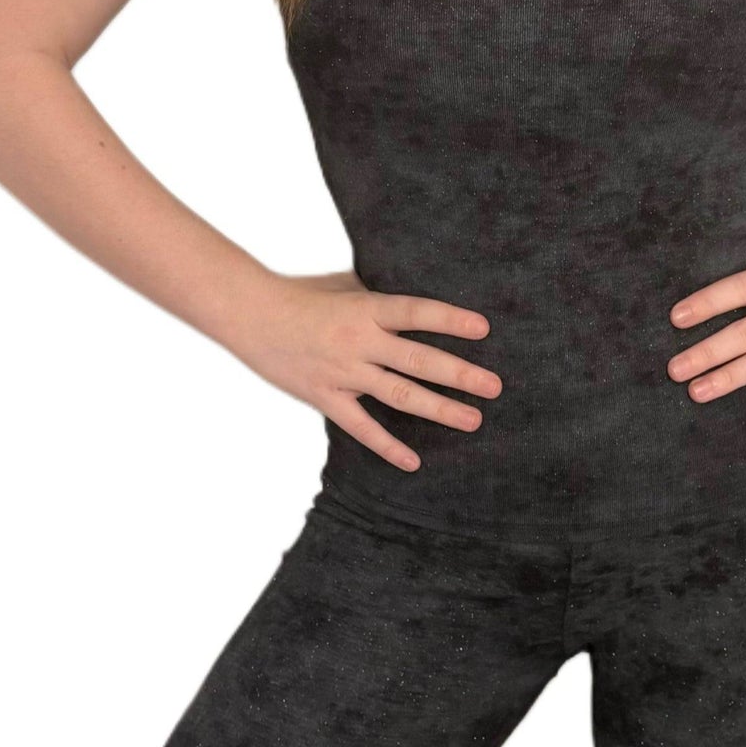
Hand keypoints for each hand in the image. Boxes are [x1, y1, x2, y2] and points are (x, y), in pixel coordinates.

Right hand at [224, 267, 500, 473]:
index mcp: (366, 308)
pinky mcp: (325, 397)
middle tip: (495, 386)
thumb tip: (418, 303)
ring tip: (473, 420)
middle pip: (417, 360)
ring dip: (439, 409)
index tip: (484, 328)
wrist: (250, 315)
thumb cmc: (302, 294)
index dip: (450, 319)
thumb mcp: (345, 285)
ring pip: (399, 395)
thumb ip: (380, 296)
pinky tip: (413, 461)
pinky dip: (387, 446)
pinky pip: (361, 426)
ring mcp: (343, 372)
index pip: (416, 313)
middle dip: (459, 374)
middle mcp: (359, 342)